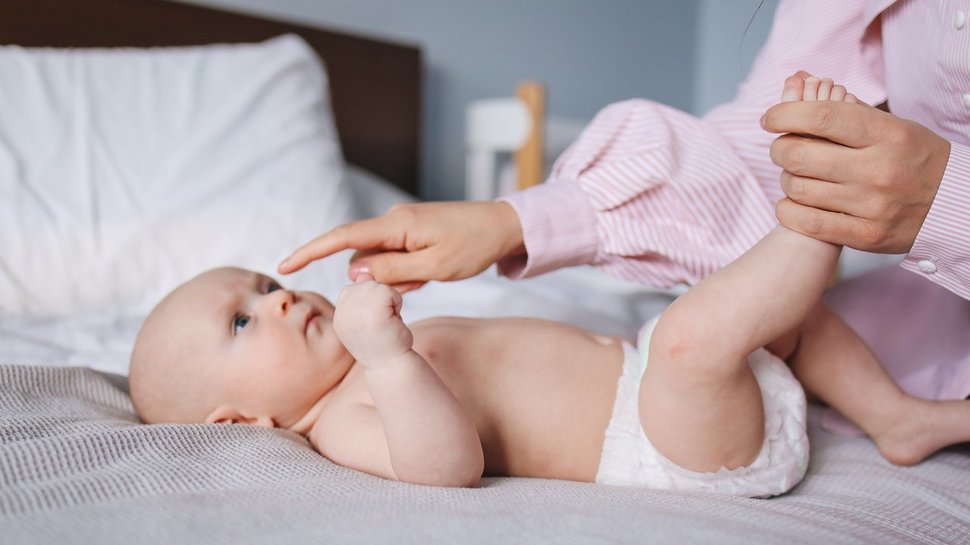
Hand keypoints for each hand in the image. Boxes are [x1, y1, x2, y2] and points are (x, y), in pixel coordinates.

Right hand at [277, 201, 524, 291]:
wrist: (505, 227)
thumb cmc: (474, 246)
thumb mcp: (434, 267)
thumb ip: (392, 272)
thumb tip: (355, 272)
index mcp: (396, 224)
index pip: (342, 237)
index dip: (311, 251)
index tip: (286, 264)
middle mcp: (394, 220)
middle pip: (363, 256)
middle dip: (380, 279)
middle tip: (420, 283)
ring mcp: (403, 226)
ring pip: (381, 262)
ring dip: (399, 278)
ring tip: (432, 275)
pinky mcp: (412, 232)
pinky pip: (396, 258)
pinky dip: (409, 273)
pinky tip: (433, 271)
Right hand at [333, 273, 413, 365]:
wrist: (392, 366)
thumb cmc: (384, 342)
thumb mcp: (370, 316)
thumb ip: (364, 294)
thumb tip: (364, 274)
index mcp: (339, 315)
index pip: (355, 289)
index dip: (372, 302)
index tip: (374, 325)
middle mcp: (342, 312)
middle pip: (367, 284)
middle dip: (382, 301)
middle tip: (383, 324)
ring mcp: (356, 311)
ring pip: (379, 286)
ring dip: (391, 303)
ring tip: (387, 323)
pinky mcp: (372, 311)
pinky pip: (389, 291)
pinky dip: (398, 304)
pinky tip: (394, 322)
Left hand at [761, 100, 949, 252]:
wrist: (952, 203)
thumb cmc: (912, 157)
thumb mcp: (890, 125)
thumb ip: (841, 107)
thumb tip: (795, 80)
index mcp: (887, 134)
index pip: (822, 116)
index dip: (784, 114)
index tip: (770, 118)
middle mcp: (879, 169)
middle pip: (800, 155)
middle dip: (779, 148)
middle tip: (782, 147)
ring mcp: (872, 205)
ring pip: (798, 189)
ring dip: (786, 179)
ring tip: (795, 174)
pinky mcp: (866, 235)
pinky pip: (807, 222)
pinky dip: (788, 209)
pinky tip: (793, 201)